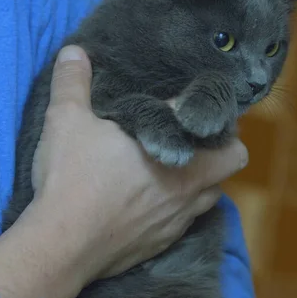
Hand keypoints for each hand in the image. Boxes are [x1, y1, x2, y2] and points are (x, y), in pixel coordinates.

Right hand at [0, 44, 247, 297]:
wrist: (62, 246)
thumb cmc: (71, 178)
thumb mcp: (66, 120)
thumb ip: (73, 82)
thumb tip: (74, 51)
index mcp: (176, 149)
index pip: (217, 124)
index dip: (209, 112)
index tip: (193, 109)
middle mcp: (189, 185)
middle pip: (233, 160)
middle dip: (220, 147)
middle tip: (191, 139)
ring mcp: (179, 218)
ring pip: (213, 194)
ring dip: (202, 180)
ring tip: (174, 170)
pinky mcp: (164, 243)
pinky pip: (187, 222)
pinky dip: (178, 210)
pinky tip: (150, 205)